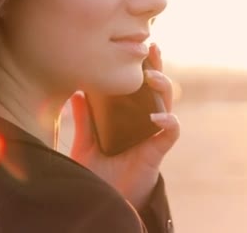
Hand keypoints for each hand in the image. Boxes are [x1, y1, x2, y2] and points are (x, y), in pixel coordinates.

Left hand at [69, 43, 179, 210]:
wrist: (105, 200)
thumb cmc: (98, 172)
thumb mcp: (86, 141)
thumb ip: (85, 119)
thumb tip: (75, 92)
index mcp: (128, 115)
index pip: (137, 85)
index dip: (140, 66)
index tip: (138, 45)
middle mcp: (143, 120)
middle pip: (156, 87)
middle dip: (156, 66)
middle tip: (151, 47)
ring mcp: (153, 133)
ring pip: (168, 102)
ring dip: (163, 86)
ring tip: (151, 77)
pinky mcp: (158, 150)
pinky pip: (171, 131)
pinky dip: (167, 120)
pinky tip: (154, 115)